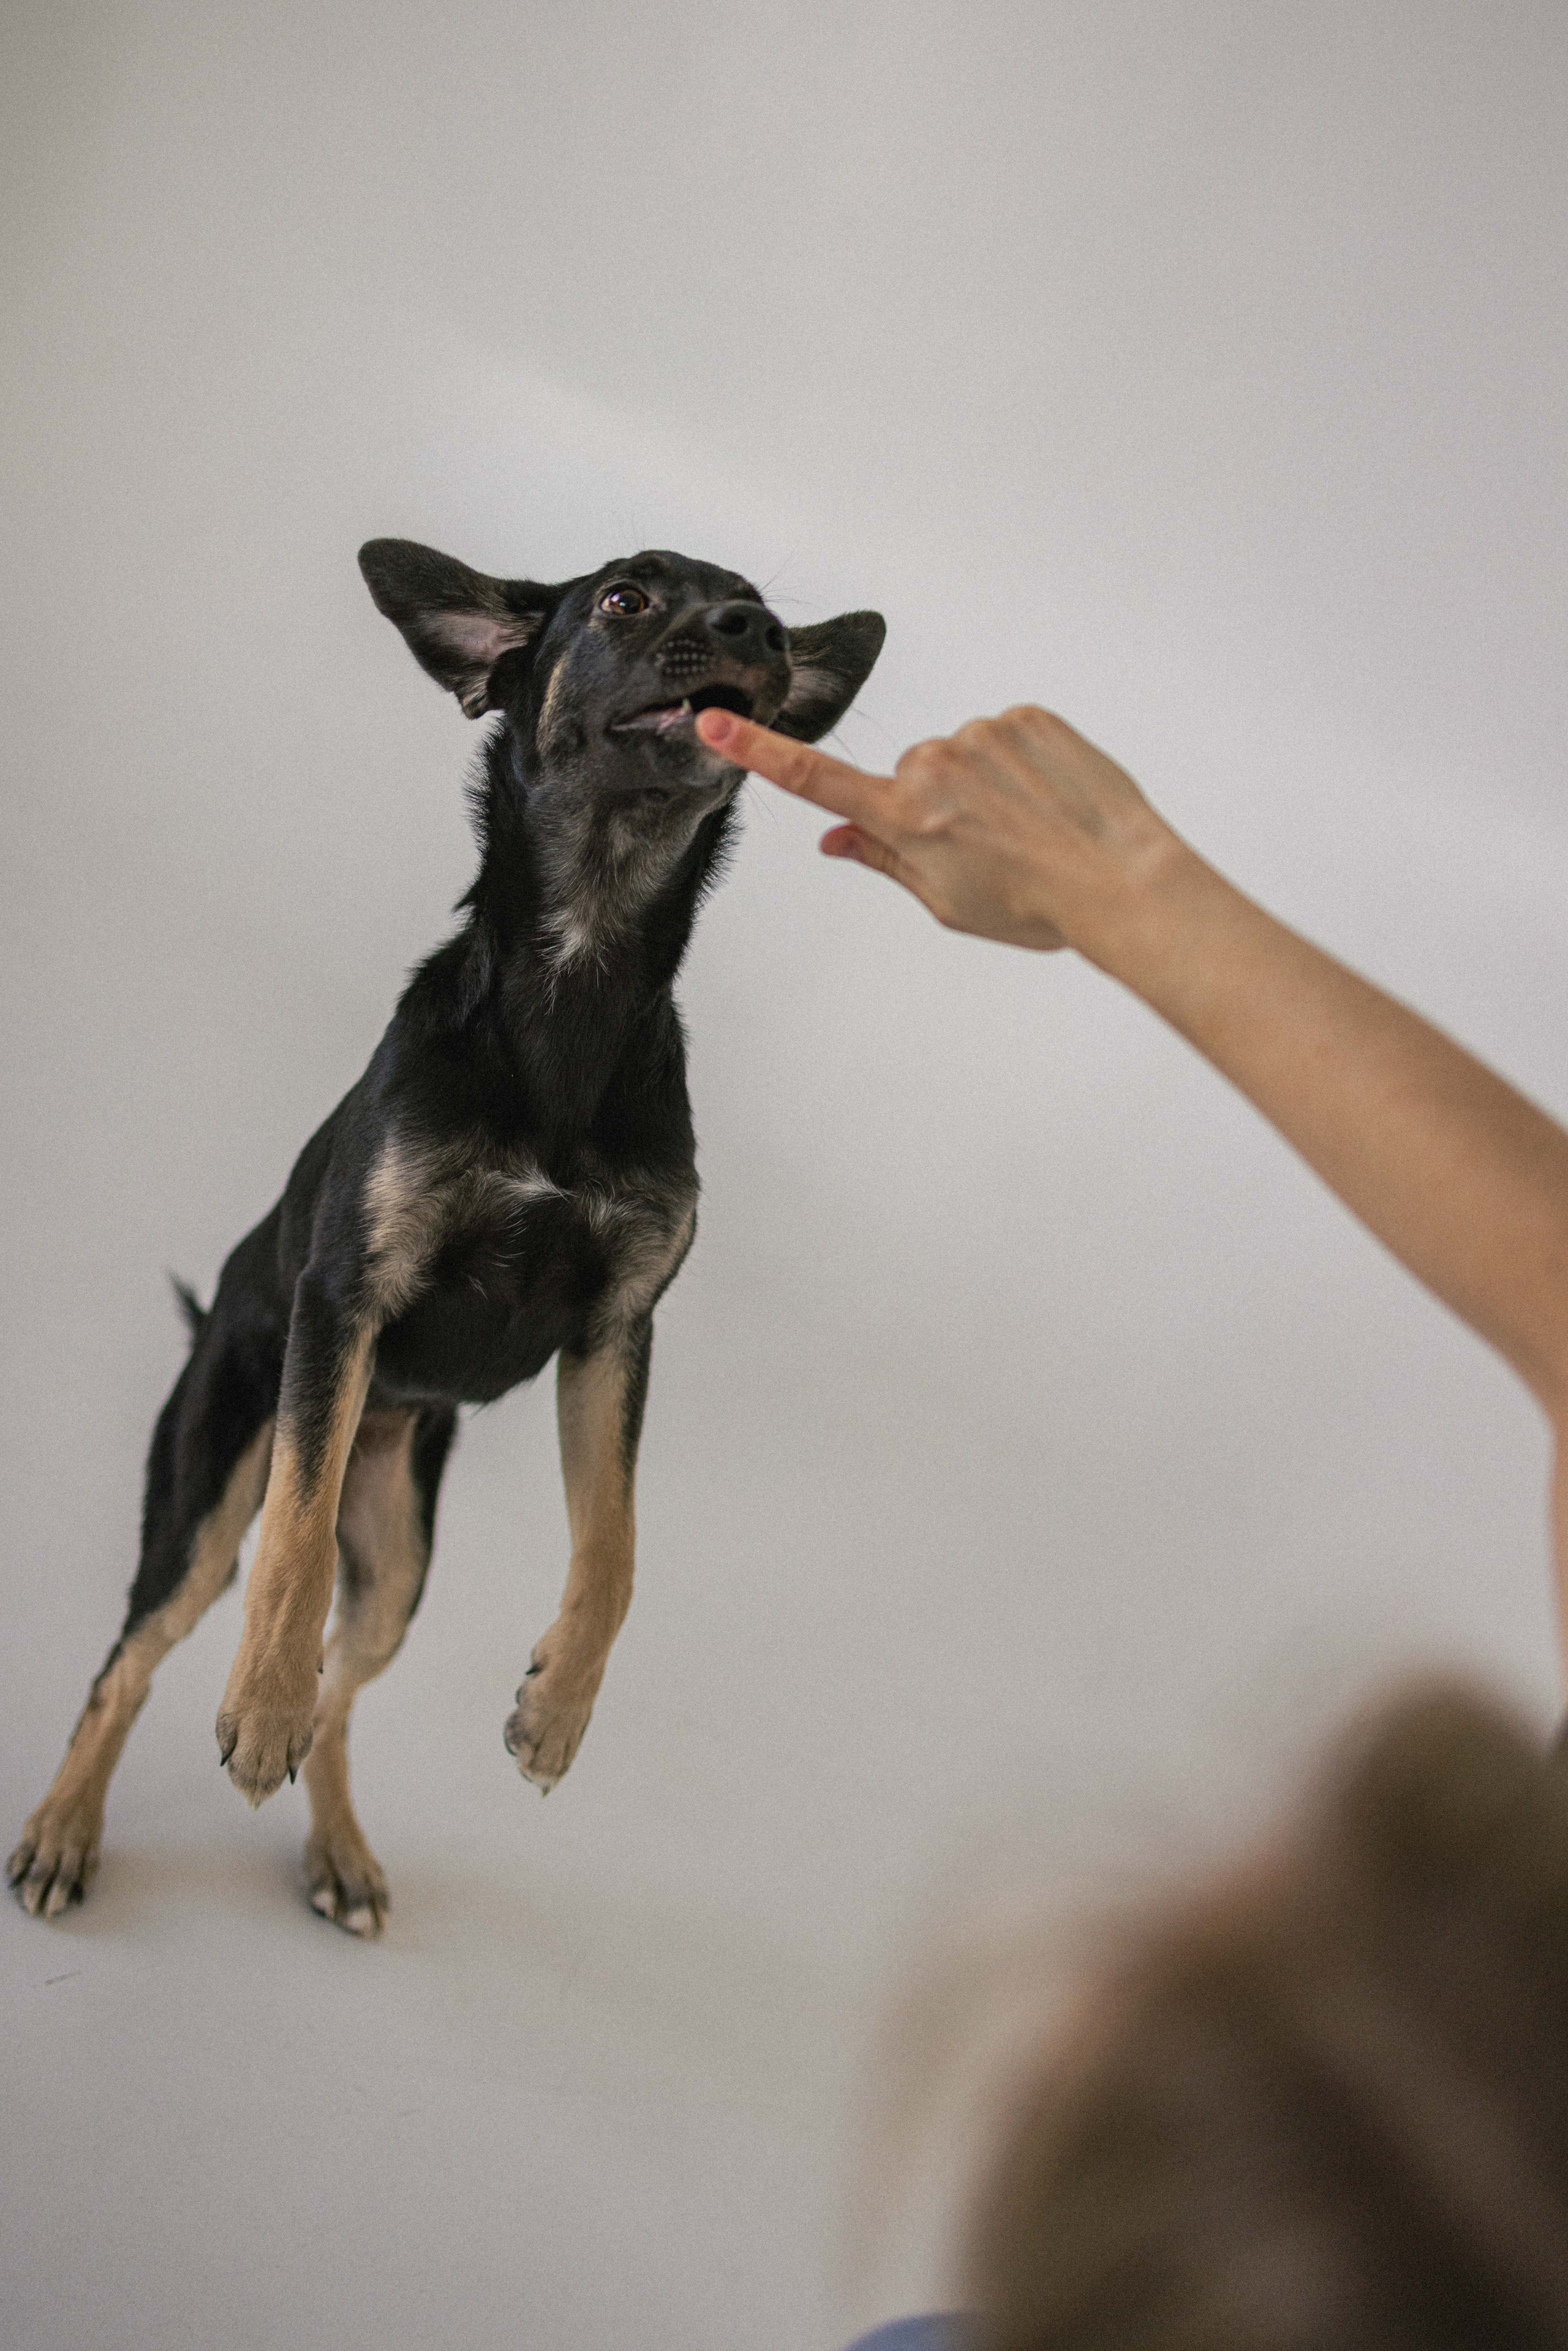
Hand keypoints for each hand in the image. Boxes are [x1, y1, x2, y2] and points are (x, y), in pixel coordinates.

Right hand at [696, 702, 1186, 957]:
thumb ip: (883, 861)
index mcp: (905, 819)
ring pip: (959, 755)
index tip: (713, 722)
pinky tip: (1049, 799)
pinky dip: (1020, 763)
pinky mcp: (1027, 716)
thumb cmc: (1036, 906)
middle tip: (986, 849)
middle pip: (909, 776)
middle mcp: (934, 766)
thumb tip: (833, 839)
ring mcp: (982, 735)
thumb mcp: (946, 902)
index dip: (758, 752)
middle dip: (932, 805)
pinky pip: (1003, 735)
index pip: (814, 780)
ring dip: (981, 785)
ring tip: (1027, 827)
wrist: (1120, 879)